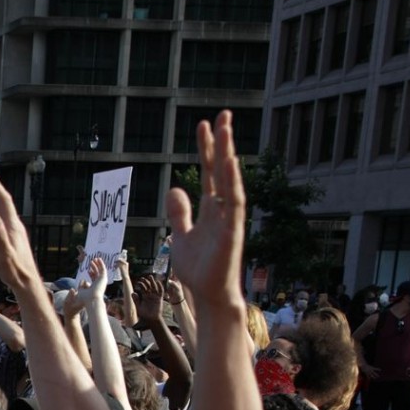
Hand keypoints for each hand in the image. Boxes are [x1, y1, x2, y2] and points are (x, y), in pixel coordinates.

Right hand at [0, 171, 43, 298]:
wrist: (28, 283)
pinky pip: (6, 218)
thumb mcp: (5, 255)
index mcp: (12, 226)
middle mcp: (16, 226)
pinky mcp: (15, 239)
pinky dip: (0, 210)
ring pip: (7, 210)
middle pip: (6, 203)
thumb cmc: (15, 271)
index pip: (3, 202)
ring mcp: (16, 232)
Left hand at [133, 276, 165, 325]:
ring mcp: (155, 296)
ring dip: (152, 282)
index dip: (141, 284)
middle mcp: (150, 295)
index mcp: (144, 297)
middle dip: (146, 281)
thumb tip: (132, 293)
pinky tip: (157, 282)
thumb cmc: (144, 314)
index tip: (138, 282)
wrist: (150, 319)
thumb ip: (136, 300)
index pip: (143, 288)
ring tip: (150, 276)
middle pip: (148, 286)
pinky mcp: (159, 298)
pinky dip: (160, 287)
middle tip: (143, 278)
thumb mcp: (138, 306)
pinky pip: (160, 291)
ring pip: (154, 287)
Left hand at [166, 111, 246, 305]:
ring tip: (226, 129)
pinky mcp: (232, 232)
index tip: (204, 125)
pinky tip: (230, 163)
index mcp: (211, 209)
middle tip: (223, 114)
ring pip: (230, 180)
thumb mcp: (180, 236)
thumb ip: (179, 213)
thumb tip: (175, 188)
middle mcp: (222, 209)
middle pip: (222, 169)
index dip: (207, 149)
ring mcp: (229, 219)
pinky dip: (232, 183)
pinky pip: (234, 203)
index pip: (210, 172)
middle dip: (222, 143)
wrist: (208, 295)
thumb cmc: (199, 269)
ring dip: (228, 154)